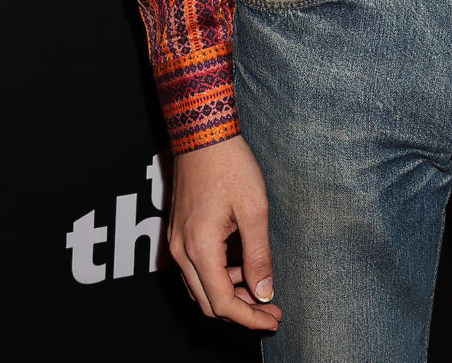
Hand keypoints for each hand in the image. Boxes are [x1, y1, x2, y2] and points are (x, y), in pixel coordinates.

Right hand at [168, 135, 282, 331]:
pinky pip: (195, 269)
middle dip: (241, 311)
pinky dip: (218, 276)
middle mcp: (182, 251)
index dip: (250, 317)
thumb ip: (259, 255)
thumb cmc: (230, 165)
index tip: (274, 319)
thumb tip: (264, 293)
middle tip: (271, 310)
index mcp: (200, 249)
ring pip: (200, 287)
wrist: (203, 133)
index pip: (223, 302)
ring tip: (260, 287)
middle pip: (208, 302)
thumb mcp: (254, 209)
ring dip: (229, 294)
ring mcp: (177, 242)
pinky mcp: (179, 232)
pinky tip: (242, 265)